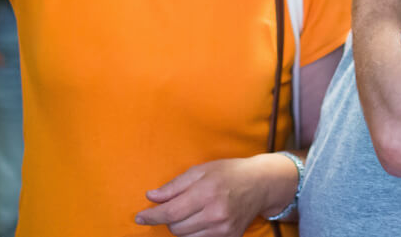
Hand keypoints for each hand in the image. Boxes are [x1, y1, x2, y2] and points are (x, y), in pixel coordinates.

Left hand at [135, 156, 287, 236]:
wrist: (260, 184)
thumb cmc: (228, 172)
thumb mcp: (201, 170)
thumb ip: (174, 185)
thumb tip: (151, 197)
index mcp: (206, 192)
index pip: (171, 212)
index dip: (151, 216)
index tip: (139, 217)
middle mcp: (215, 213)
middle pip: (176, 228)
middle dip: (168, 218)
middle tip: (175, 206)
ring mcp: (223, 229)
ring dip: (181, 226)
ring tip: (190, 211)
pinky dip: (194, 232)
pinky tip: (200, 219)